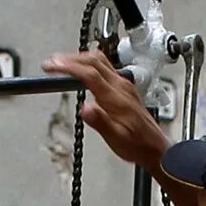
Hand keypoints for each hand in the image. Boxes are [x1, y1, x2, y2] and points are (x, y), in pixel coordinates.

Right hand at [45, 49, 170, 173]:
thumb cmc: (136, 145)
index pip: (89, 73)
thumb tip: (85, 108)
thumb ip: (100, 122)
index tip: (52, 65)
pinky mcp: (123, 88)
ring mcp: (123, 85)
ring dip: (79, 58)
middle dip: (70, 58)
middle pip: (94, 60)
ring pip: (99, 60)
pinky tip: (80, 71)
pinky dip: (87, 64)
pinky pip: (104, 67)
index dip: (69, 67)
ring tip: (61, 63)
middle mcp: (120, 86)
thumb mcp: (116, 138)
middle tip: (51, 62)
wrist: (154, 147)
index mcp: (116, 97)